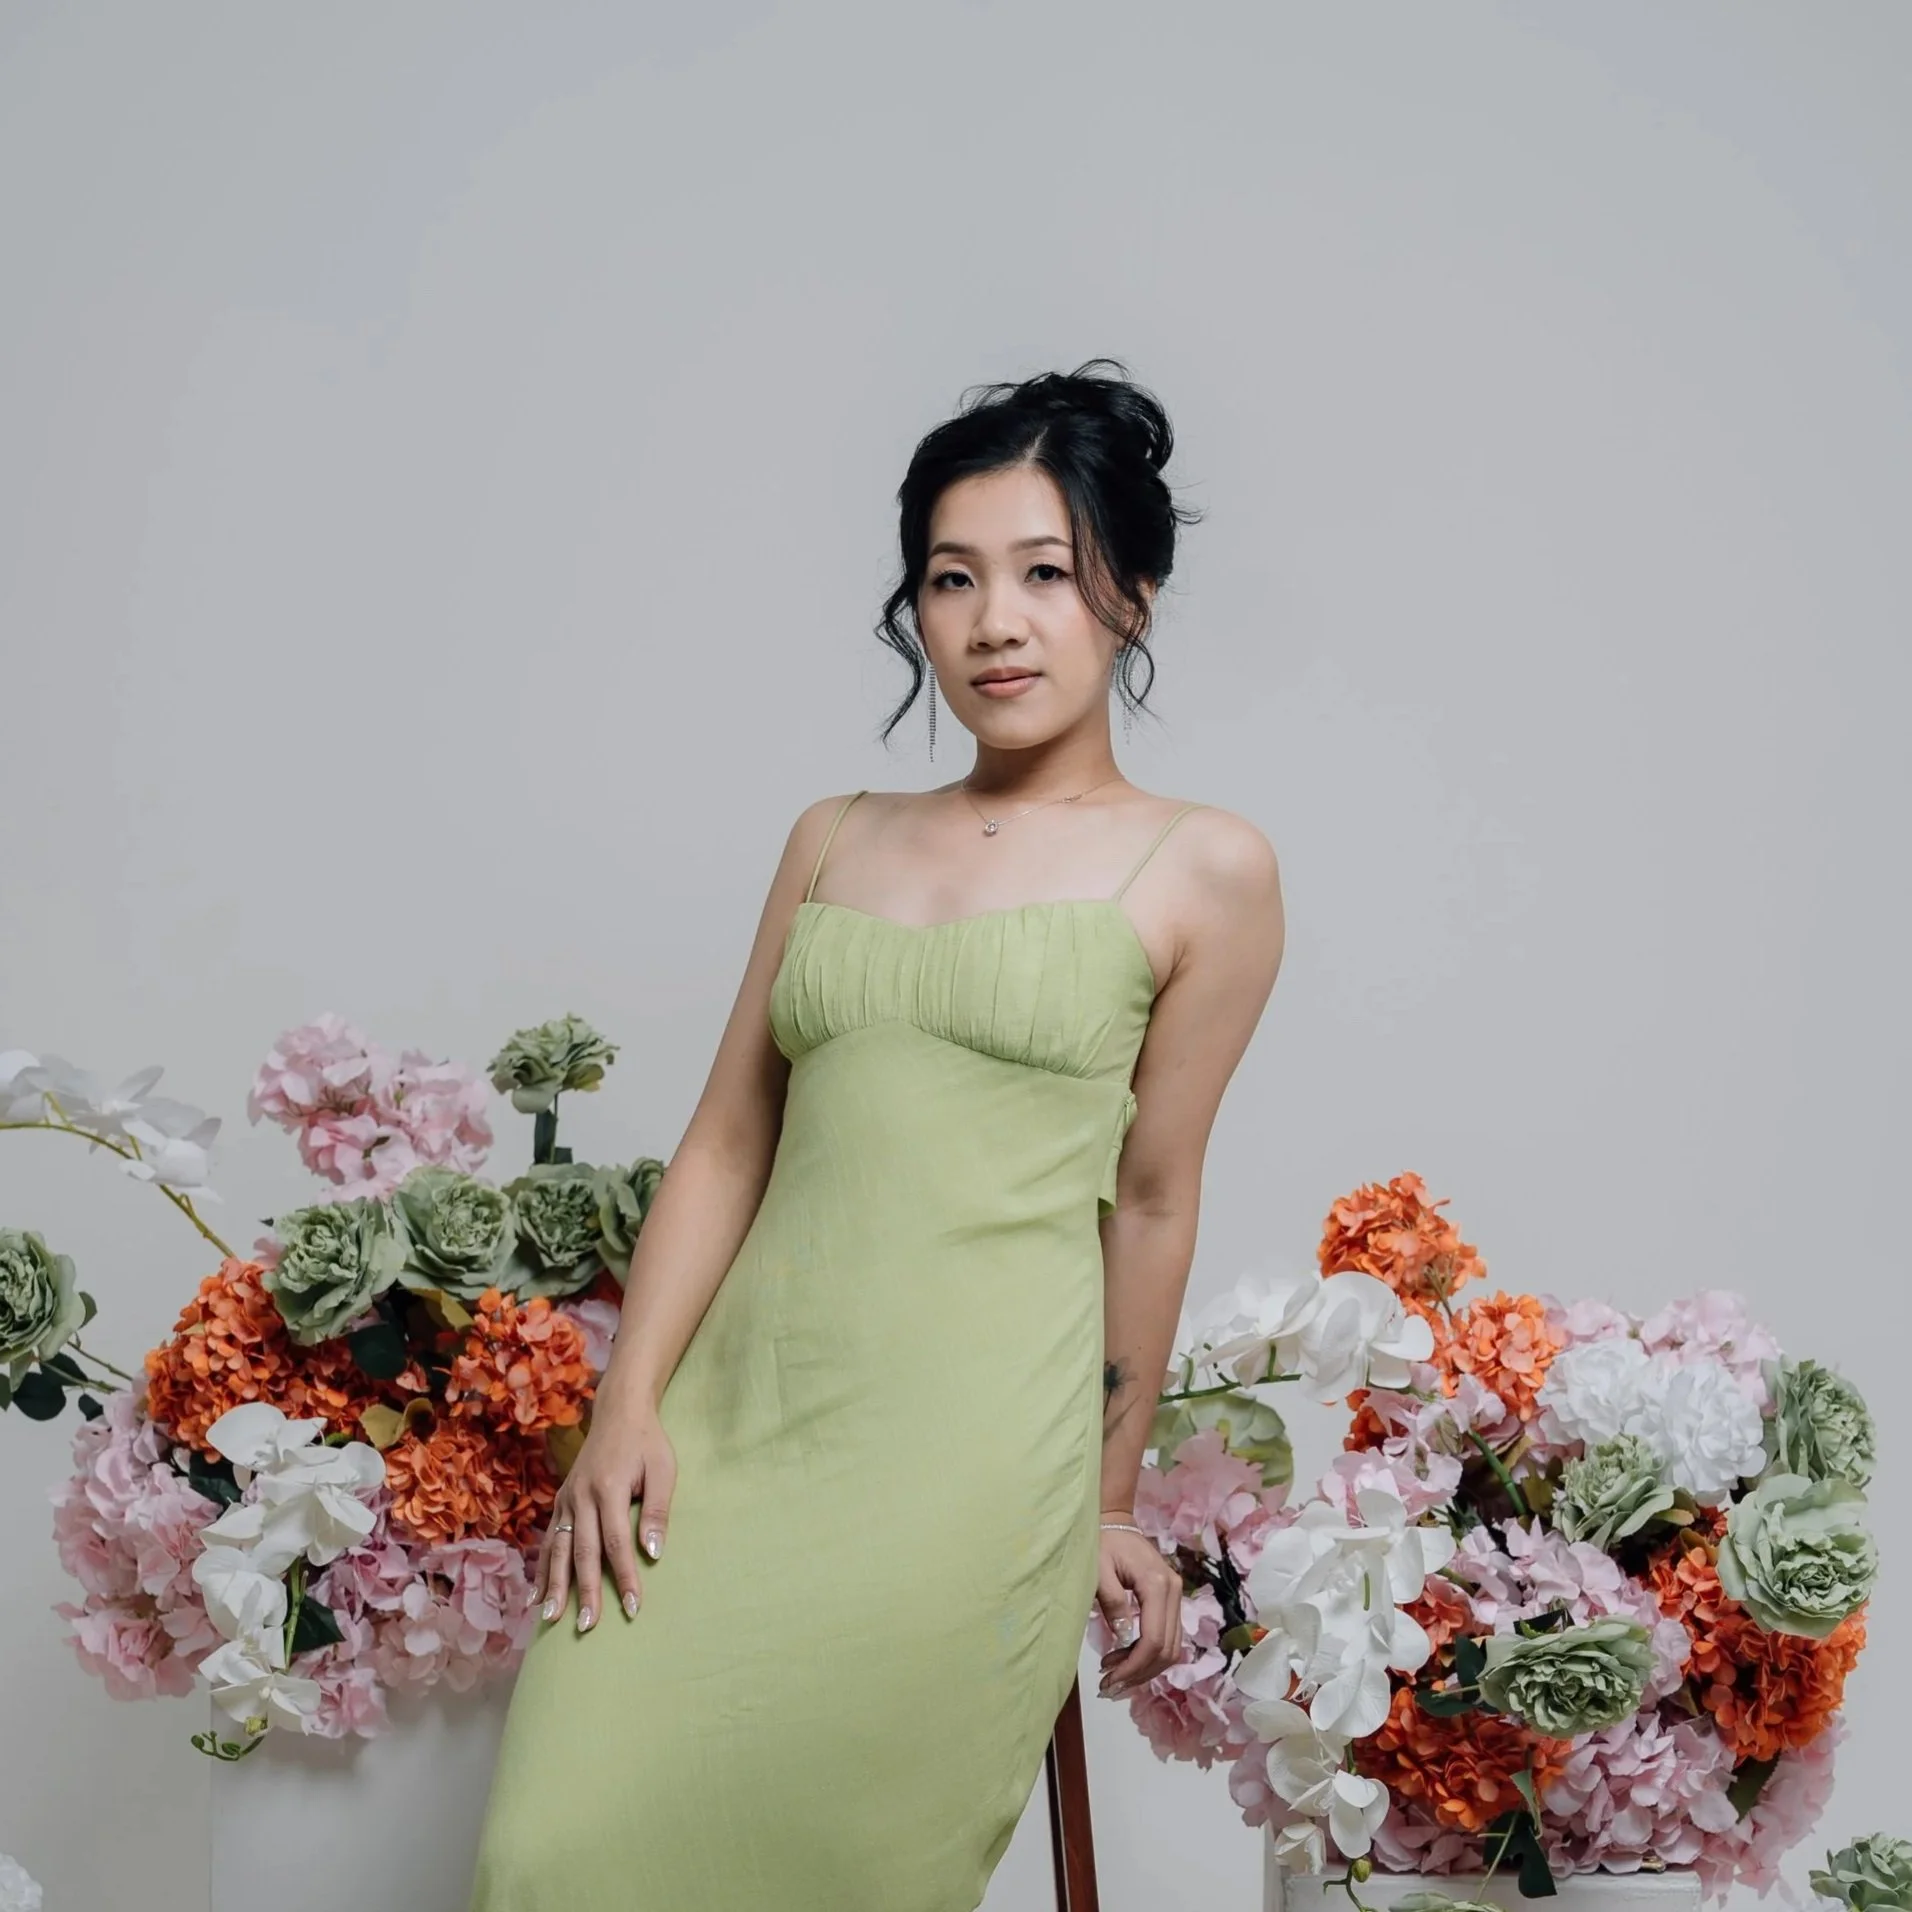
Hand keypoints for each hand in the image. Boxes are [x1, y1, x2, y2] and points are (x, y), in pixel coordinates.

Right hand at [534, 1397, 677, 1633]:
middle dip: (585, 1591)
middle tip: (587, 1626)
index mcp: (608, 1488)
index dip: (624, 1577)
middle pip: (583, 1552)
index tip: (632, 1607)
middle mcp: (581, 1497)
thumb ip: (657, 1510)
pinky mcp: (560, 1502)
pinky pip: (549, 1540)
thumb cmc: (647, 1443)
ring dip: (555, 1586)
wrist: (619, 1413)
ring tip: (552, 1618)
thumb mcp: (662, 1469)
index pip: (617, 1543)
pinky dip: (541, 1569)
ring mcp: (567, 1499)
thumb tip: (654, 1553)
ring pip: (559, 1549)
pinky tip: (536, 1596)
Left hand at [1093, 1524, 1182, 1697]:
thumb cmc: (1102, 1544)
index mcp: (1157, 1584)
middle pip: (1167, 1649)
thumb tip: (1123, 1639)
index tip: (1111, 1681)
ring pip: (1171, 1648)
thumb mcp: (1097, 1570)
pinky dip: (1148, 1655)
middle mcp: (1175, 1592)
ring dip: (1144, 1668)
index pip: (1154, 1639)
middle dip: (1139, 1673)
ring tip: (1113, 1674)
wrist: (1115, 1523)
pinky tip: (1123, 1658)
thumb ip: (1112, 1603)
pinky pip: (1167, 1637)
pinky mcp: (1171, 1601)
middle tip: (1109, 1686)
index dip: (1135, 1666)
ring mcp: (1176, 1597)